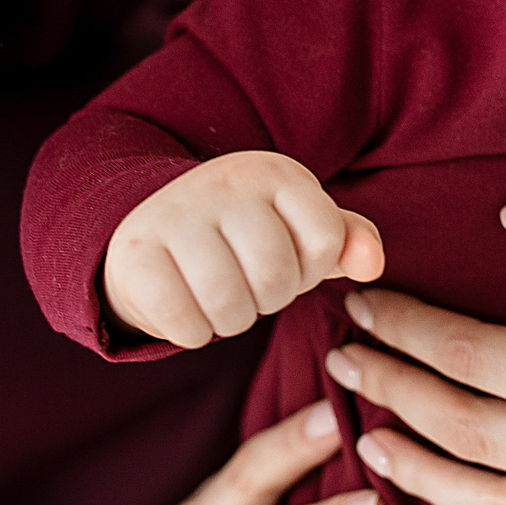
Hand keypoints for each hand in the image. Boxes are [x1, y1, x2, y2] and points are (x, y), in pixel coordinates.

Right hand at [104, 150, 383, 346]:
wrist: (150, 229)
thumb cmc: (242, 236)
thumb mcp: (298, 228)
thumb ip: (345, 240)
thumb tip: (371, 264)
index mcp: (275, 172)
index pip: (326, 242)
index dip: (310, 269)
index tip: (285, 258)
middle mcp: (224, 182)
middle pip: (277, 279)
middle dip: (268, 298)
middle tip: (246, 283)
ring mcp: (174, 214)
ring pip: (231, 305)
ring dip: (231, 319)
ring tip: (219, 296)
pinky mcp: (134, 255)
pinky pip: (185, 324)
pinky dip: (192, 332)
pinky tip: (185, 307)